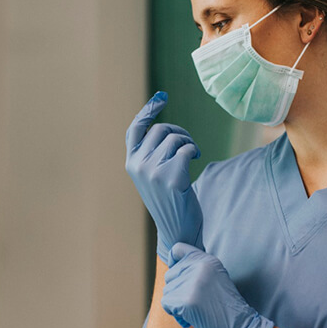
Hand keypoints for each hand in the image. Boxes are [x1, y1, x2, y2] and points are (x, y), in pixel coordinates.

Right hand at [125, 91, 203, 265]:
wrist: (178, 230)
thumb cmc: (169, 200)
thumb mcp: (152, 175)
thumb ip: (150, 153)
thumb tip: (163, 126)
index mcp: (131, 163)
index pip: (135, 129)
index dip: (148, 111)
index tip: (162, 97)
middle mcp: (138, 165)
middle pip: (160, 130)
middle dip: (178, 131)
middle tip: (188, 144)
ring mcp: (153, 172)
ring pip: (174, 138)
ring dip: (188, 142)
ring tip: (192, 154)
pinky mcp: (172, 177)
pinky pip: (186, 149)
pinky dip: (193, 150)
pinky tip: (195, 159)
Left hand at [162, 243, 274, 327]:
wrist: (240, 326)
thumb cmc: (225, 305)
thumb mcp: (215, 276)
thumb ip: (196, 268)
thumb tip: (171, 267)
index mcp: (207, 259)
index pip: (177, 249)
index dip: (173, 262)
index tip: (179, 276)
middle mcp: (199, 267)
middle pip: (170, 275)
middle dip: (176, 290)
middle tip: (194, 301)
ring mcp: (193, 283)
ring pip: (167, 291)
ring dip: (176, 304)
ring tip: (196, 310)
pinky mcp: (187, 301)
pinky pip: (167, 304)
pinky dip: (175, 314)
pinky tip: (190, 319)